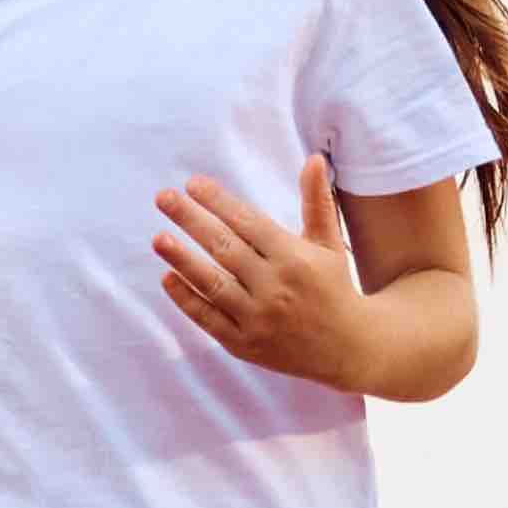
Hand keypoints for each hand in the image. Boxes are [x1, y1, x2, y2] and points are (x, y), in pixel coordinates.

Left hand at [155, 158, 375, 388]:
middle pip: (224, 248)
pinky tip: (167, 277)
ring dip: (181, 259)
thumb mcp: (329, 244)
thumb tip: (314, 157)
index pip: (248, 223)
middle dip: (191, 220)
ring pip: (211, 284)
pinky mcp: (245, 345)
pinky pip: (208, 319)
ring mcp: (258, 319)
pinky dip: (186, 299)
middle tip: (164, 197)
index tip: (193, 184)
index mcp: (295, 259)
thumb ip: (317, 201)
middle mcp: (275, 288)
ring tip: (159, 238)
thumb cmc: (334, 287)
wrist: (348, 349)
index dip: (218, 201)